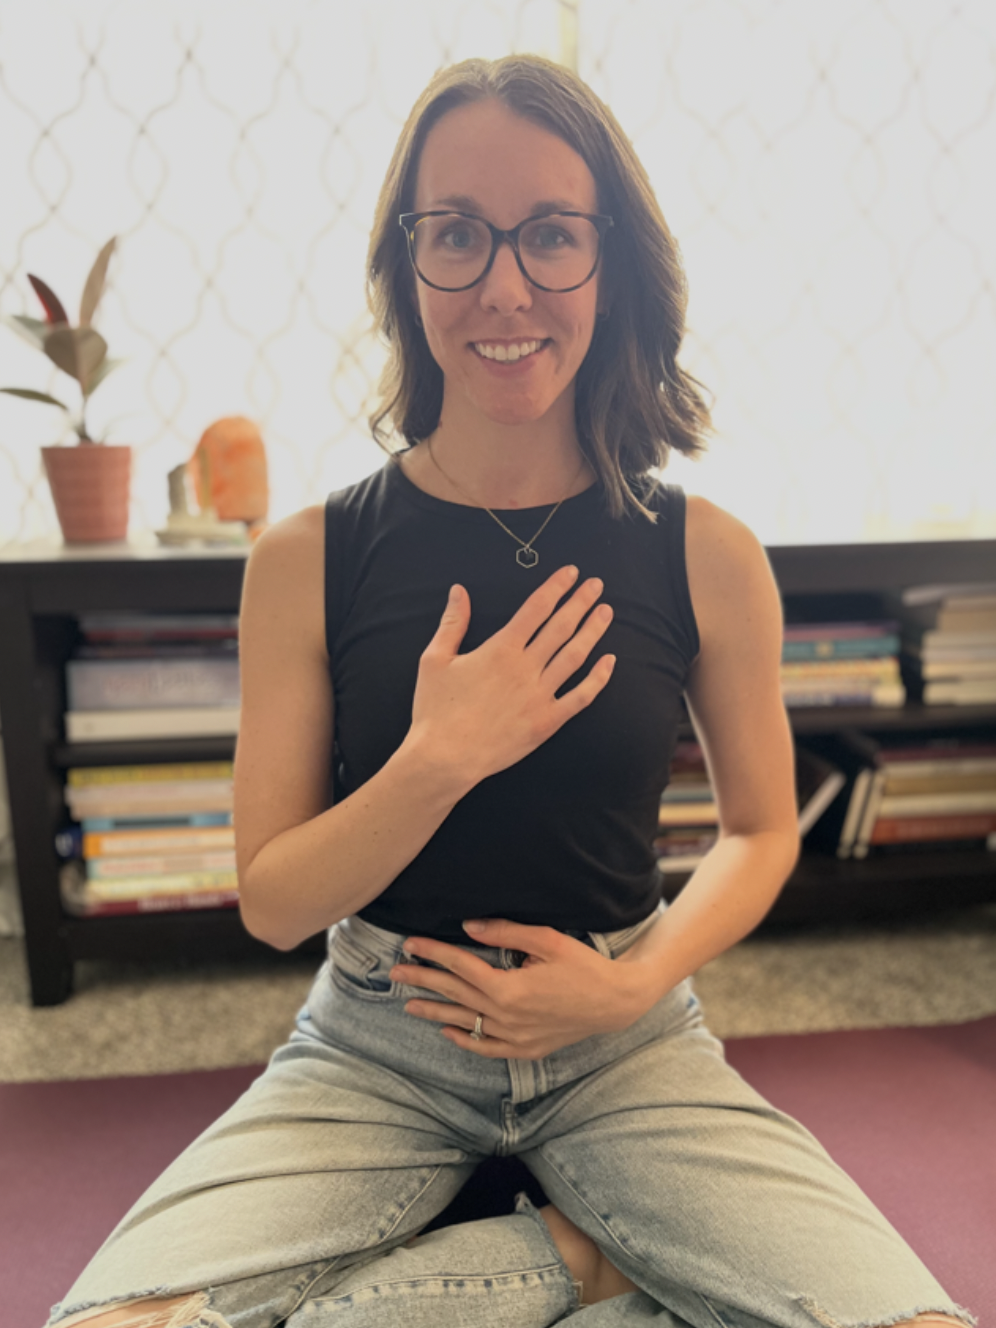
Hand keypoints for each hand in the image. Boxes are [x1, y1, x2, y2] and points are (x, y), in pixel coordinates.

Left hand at [388, 918, 654, 1059]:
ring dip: (434, 1012)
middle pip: (455, 995)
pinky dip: (465, 1041)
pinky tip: (448, 1032)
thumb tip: (467, 926)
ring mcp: (515, 1037)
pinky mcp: (525, 1049)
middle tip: (395, 972)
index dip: (433, 952)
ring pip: (464, 1024)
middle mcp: (506, 1017)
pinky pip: (486, 1048)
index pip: (460, 966)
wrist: (615, 1002)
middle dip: (423, 980)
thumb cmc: (583, 966)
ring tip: (408, 1005)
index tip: (410, 943)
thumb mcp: (547, 940)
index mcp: (508, 988)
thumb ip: (505, 933)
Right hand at [408, 566, 614, 787]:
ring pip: (575, 656)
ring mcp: (540, 695)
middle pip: (561, 627)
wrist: (445, 757)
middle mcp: (525, 668)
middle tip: (597, 584)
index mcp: (500, 649)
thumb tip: (459, 590)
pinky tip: (609, 661)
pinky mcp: (547, 722)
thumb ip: (452, 623)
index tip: (572, 573)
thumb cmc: (436, 709)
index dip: (556, 587)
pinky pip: (580, 697)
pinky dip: (598, 679)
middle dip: (580, 602)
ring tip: (606, 612)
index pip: (536, 608)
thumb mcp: (435, 659)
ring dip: (593, 632)